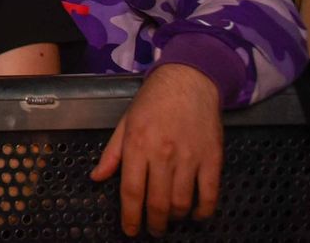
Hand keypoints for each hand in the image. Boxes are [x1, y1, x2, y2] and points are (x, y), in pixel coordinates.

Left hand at [91, 63, 222, 235]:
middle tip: (152, 230)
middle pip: (158, 202)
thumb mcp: (125, 122)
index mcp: (138, 145)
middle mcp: (163, 154)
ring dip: (175, 218)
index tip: (130, 231)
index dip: (130, 216)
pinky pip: (209, 195)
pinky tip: (196, 215)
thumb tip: (97, 178)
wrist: (189, 81)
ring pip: (182, 202)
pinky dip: (203, 211)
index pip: (131, 190)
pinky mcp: (213, 159)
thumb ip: (112, 153)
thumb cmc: (152, 101)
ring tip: (170, 220)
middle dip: (154, 223)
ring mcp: (190, 158)